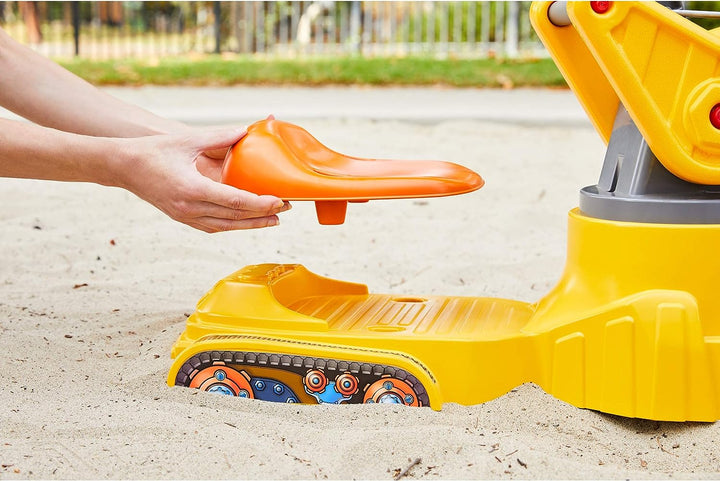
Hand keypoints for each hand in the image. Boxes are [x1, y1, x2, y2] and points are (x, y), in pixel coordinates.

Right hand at [112, 127, 290, 232]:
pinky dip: (232, 225)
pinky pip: (213, 227)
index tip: (280, 201)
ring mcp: (185, 216)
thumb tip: (246, 130)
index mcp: (192, 188)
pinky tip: (246, 221)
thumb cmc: (154, 151)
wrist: (123, 167)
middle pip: (234, 218)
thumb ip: (219, 136)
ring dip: (250, 224)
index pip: (234, 201)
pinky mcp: (182, 218)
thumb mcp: (188, 140)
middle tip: (285, 210)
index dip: (260, 204)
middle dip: (262, 215)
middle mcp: (189, 207)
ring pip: (225, 226)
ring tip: (273, 220)